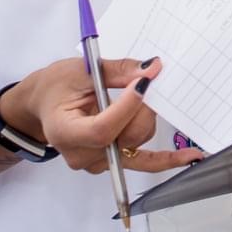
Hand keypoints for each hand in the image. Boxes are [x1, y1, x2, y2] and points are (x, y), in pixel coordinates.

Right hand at [5, 56, 204, 174]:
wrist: (42, 106)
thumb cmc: (54, 87)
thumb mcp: (79, 71)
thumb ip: (117, 71)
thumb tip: (151, 70)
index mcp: (65, 132)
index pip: (103, 129)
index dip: (127, 107)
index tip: (144, 81)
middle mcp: (81, 154)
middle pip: (125, 137)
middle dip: (143, 107)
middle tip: (150, 78)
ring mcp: (98, 162)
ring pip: (137, 144)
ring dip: (148, 117)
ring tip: (147, 92)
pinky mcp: (114, 161)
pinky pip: (144, 162)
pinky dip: (167, 158)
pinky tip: (189, 155)